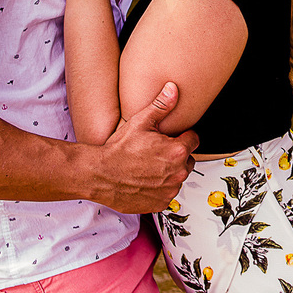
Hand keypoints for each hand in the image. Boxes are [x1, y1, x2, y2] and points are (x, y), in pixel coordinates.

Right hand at [96, 82, 199, 212]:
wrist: (98, 175)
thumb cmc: (117, 151)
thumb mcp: (140, 122)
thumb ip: (161, 105)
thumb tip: (173, 89)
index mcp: (176, 151)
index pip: (194, 139)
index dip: (183, 136)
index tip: (172, 138)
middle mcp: (177, 172)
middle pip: (187, 159)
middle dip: (176, 155)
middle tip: (156, 152)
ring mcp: (169, 190)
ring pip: (177, 177)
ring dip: (168, 172)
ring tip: (148, 166)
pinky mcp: (160, 203)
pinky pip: (167, 193)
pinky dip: (160, 188)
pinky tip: (145, 180)